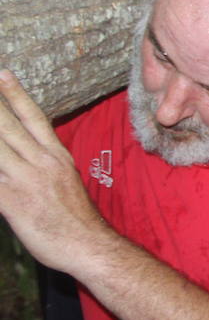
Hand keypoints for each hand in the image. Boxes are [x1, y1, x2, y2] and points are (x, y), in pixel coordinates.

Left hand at [0, 70, 107, 272]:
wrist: (89, 245)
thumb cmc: (76, 219)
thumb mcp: (64, 181)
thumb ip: (40, 167)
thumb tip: (20, 160)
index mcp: (56, 156)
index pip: (33, 117)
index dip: (15, 94)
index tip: (3, 73)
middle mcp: (40, 162)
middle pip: (7, 125)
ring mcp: (25, 180)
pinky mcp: (12, 201)